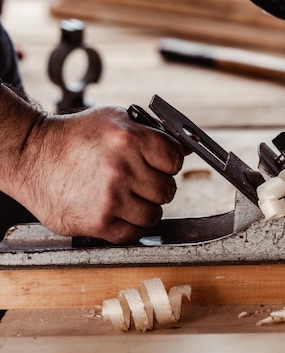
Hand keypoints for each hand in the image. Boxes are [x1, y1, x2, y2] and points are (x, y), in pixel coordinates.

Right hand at [19, 106, 183, 242]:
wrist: (31, 155)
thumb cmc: (74, 136)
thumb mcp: (115, 119)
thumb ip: (152, 131)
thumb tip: (186, 148)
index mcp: (131, 140)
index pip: (175, 160)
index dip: (168, 163)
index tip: (159, 164)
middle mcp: (123, 169)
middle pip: (167, 190)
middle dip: (157, 186)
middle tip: (139, 181)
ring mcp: (111, 198)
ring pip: (154, 214)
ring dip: (144, 208)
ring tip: (127, 196)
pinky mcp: (98, 222)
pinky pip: (133, 233)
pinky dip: (129, 226)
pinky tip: (117, 211)